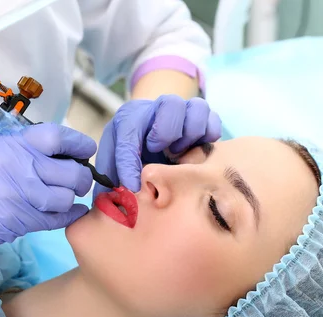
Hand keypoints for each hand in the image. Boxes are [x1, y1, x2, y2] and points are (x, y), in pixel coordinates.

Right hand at [0, 123, 95, 270]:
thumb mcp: (3, 152)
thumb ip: (33, 150)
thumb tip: (74, 153)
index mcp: (14, 144)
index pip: (57, 136)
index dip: (79, 143)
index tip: (87, 150)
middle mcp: (19, 166)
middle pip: (70, 171)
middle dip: (82, 178)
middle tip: (79, 180)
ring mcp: (21, 195)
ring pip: (66, 197)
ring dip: (70, 199)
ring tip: (64, 197)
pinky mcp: (22, 219)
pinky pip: (60, 218)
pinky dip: (71, 215)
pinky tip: (71, 212)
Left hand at [94, 95, 220, 195]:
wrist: (152, 145)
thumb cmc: (130, 159)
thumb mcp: (114, 168)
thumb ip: (110, 182)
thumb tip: (108, 204)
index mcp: (130, 118)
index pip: (128, 134)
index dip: (129, 163)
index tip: (133, 186)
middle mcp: (157, 108)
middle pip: (171, 105)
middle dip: (166, 134)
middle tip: (163, 154)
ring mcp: (183, 110)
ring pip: (196, 110)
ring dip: (190, 136)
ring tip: (178, 154)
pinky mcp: (204, 119)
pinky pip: (213, 121)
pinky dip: (208, 138)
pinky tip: (196, 152)